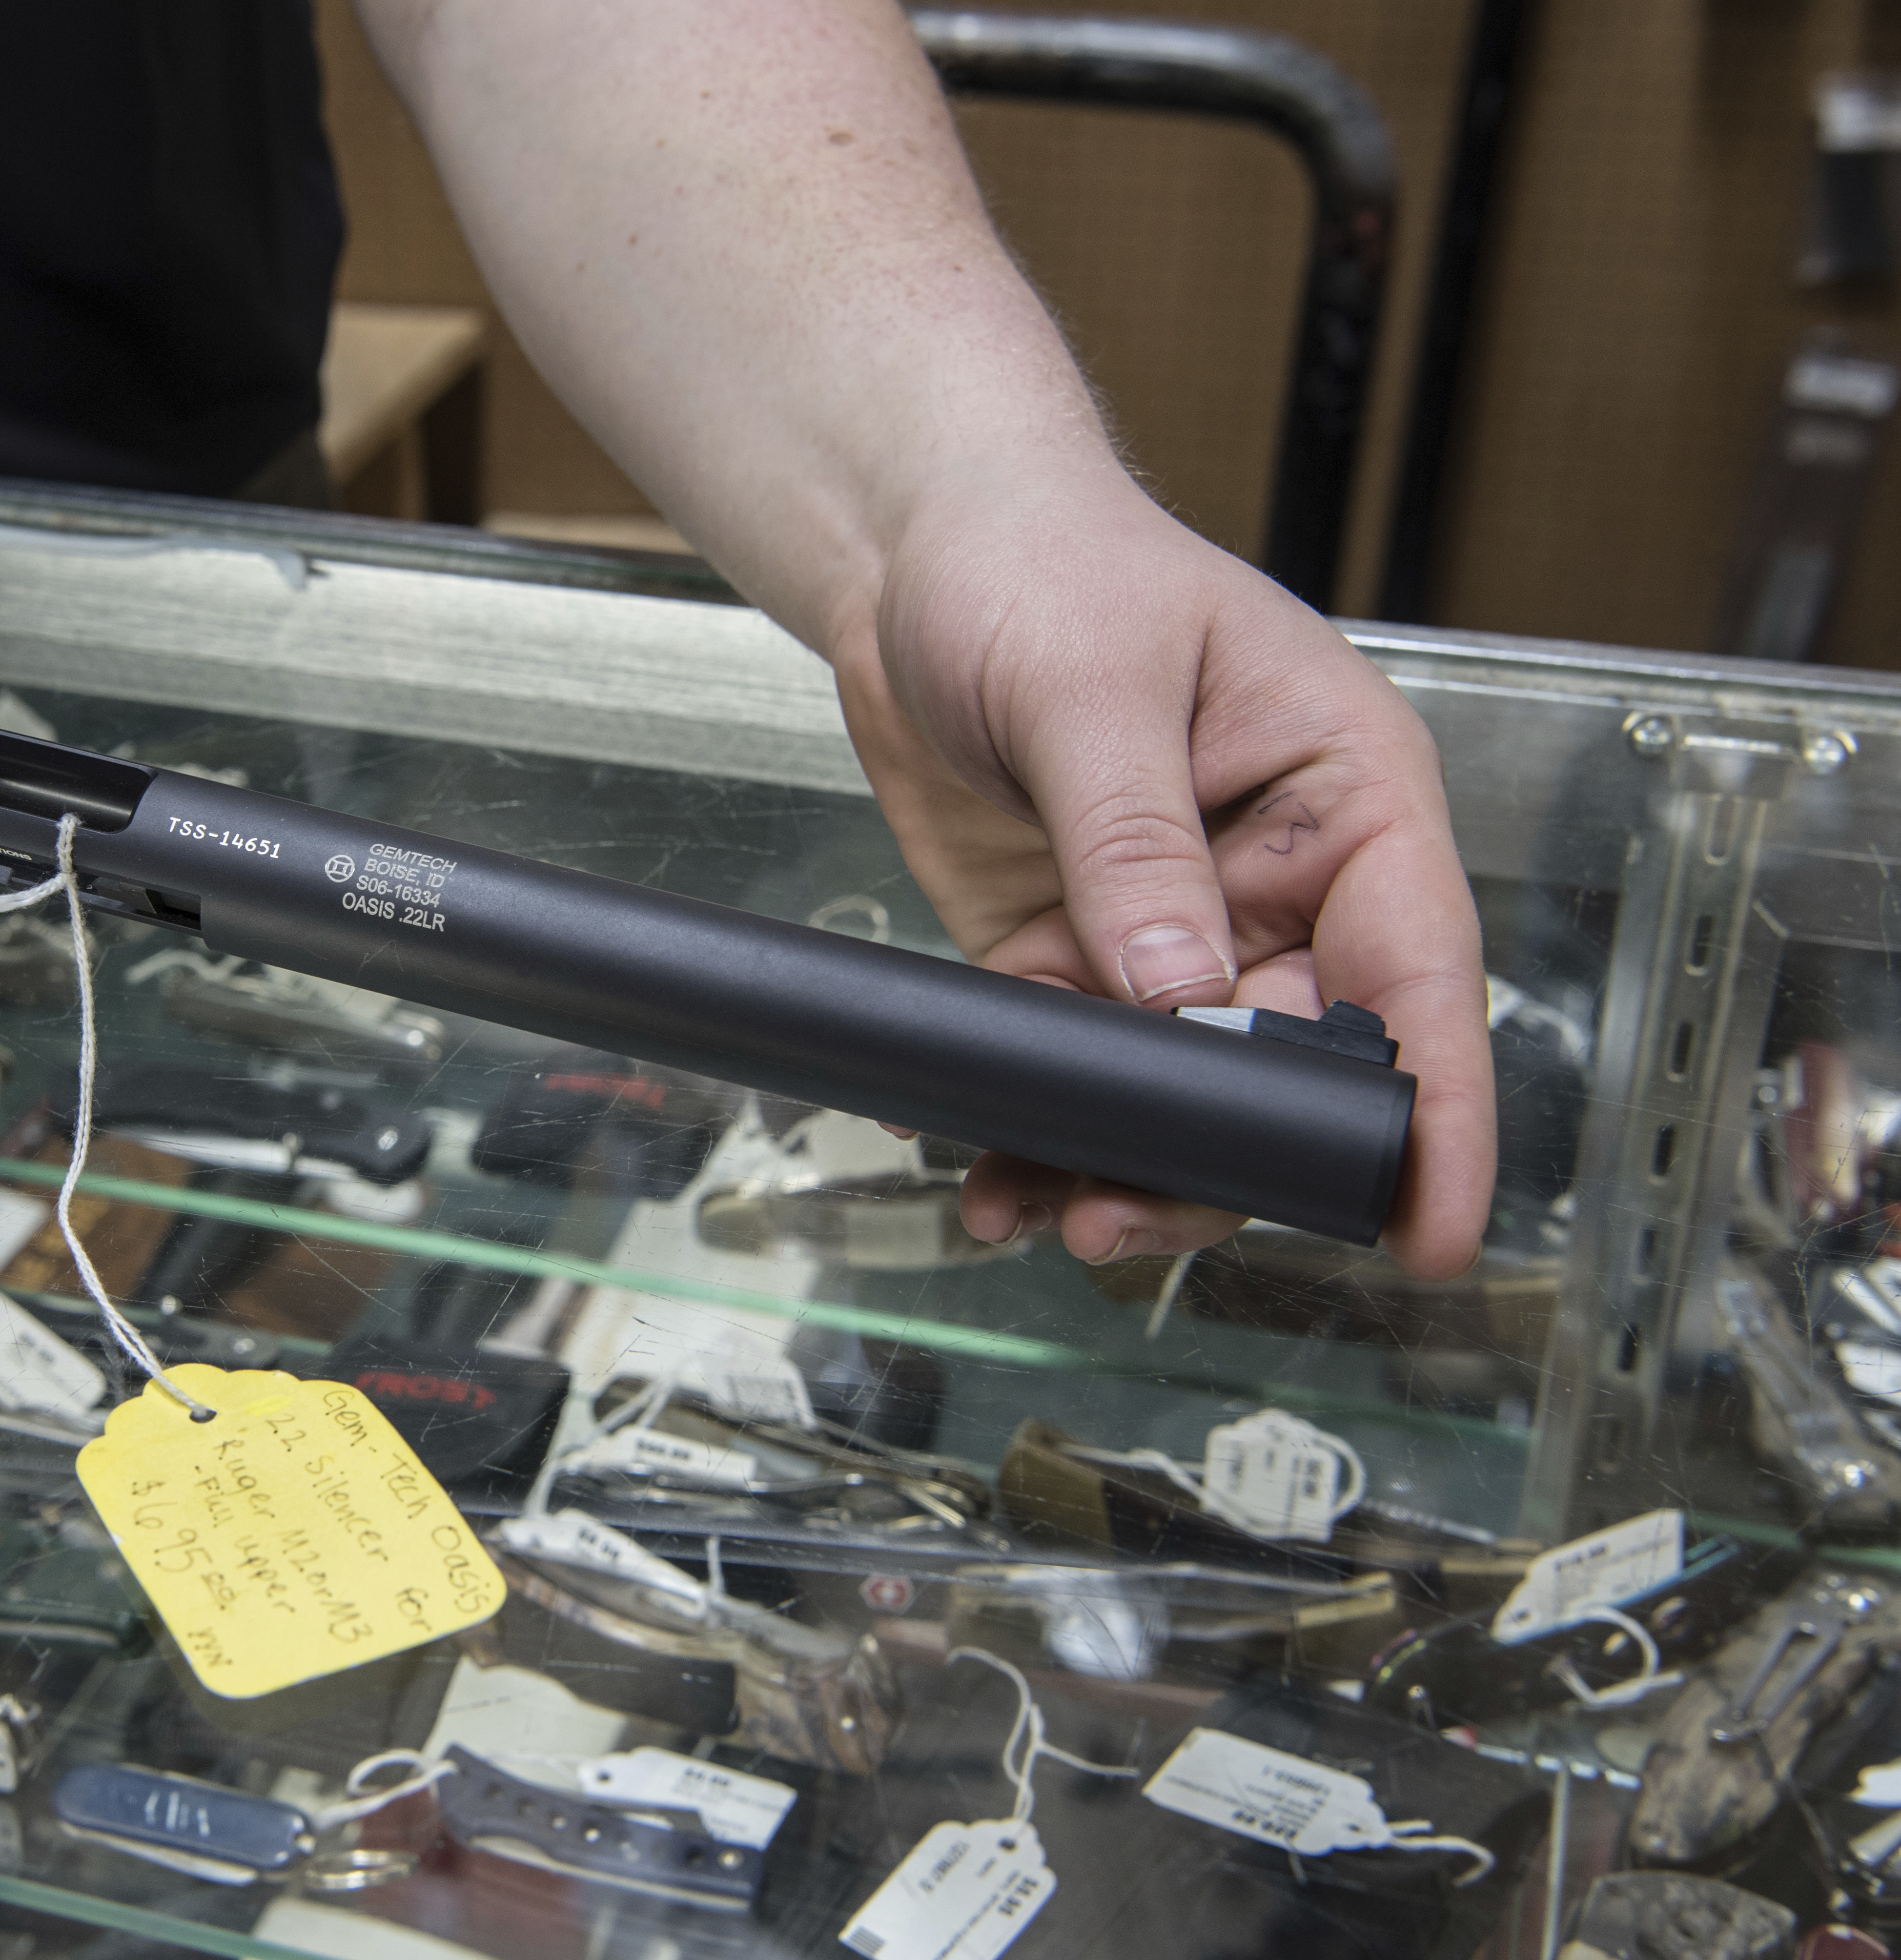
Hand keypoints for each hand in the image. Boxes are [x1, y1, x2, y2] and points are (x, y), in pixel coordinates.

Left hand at [833, 458, 1494, 1279]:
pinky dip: (1036, 1121)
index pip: (1420, 973)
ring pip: (1184, 1090)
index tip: (1428, 1229)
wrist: (914, 552)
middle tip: (1125, 1216)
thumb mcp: (1089, 687)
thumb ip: (1135, 844)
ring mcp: (1172, 928)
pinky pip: (1076, 1065)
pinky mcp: (1072, 953)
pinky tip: (983, 1162)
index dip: (1432, 1110)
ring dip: (1117, 1159)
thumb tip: (1180, 993)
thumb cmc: (1040, 560)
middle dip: (1222, 1158)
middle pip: (1293, 1067)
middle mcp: (1279, 880)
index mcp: (1346, 796)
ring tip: (1033, 1204)